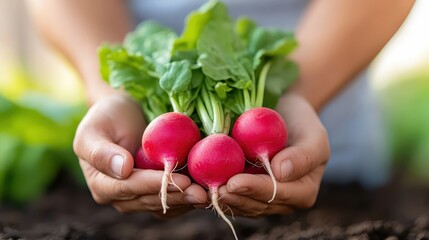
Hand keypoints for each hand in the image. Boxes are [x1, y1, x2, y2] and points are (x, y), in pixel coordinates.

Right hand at [73, 94, 207, 217]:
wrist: (122, 113)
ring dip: (186, 200)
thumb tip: (122, 170)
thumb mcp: (93, 129)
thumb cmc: (106, 117)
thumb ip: (101, 152)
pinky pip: (173, 200)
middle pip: (149, 201)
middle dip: (176, 196)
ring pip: (164, 205)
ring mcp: (139, 197)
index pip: (129, 188)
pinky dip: (188, 197)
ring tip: (206, 193)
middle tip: (201, 192)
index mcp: (102, 185)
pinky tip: (205, 189)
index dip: (154, 184)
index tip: (178, 179)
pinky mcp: (156, 192)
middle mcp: (120, 197)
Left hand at [210, 93, 329, 216]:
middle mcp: (282, 201)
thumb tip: (281, 173)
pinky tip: (201, 186)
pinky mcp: (246, 190)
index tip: (235, 181)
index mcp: (302, 193)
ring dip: (223, 199)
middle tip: (215, 189)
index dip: (255, 189)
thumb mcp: (314, 135)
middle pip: (257, 205)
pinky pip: (232, 195)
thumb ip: (304, 156)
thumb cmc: (302, 123)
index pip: (277, 195)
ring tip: (204, 192)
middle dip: (235, 198)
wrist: (285, 114)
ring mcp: (262, 198)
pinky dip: (217, 191)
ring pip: (242, 204)